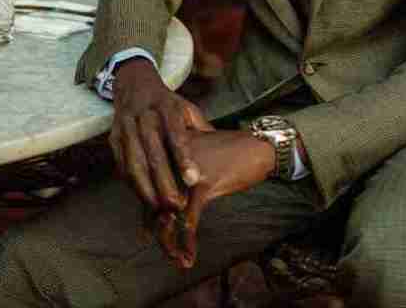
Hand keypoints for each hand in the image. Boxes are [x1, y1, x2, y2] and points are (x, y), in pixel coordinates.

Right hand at [109, 57, 213, 212]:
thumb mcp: (186, 107)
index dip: (184, 157)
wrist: (134, 84)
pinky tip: (144, 198)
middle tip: (177, 205)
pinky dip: (132, 185)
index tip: (193, 180)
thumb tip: (222, 149)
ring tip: (159, 209)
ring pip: (134, 163)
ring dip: (145, 190)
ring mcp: (126, 127)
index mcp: (166, 106)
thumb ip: (201, 128)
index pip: (176, 133)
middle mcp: (144, 116)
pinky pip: (122, 166)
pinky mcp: (113, 138)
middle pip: (153, 153)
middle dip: (164, 182)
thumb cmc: (166, 103)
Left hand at [155, 129, 275, 269]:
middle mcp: (172, 156)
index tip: (146, 232)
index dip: (146, 212)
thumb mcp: (201, 151)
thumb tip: (170, 198)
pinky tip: (189, 257)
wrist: (260, 147)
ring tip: (175, 259)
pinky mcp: (203, 183)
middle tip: (164, 248)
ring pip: (167, 212)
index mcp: (169, 147)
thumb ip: (182, 166)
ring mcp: (187, 170)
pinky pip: (189, 219)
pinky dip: (188, 242)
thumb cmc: (233, 150)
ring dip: (168, 241)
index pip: (148, 184)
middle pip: (153, 200)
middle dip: (155, 230)